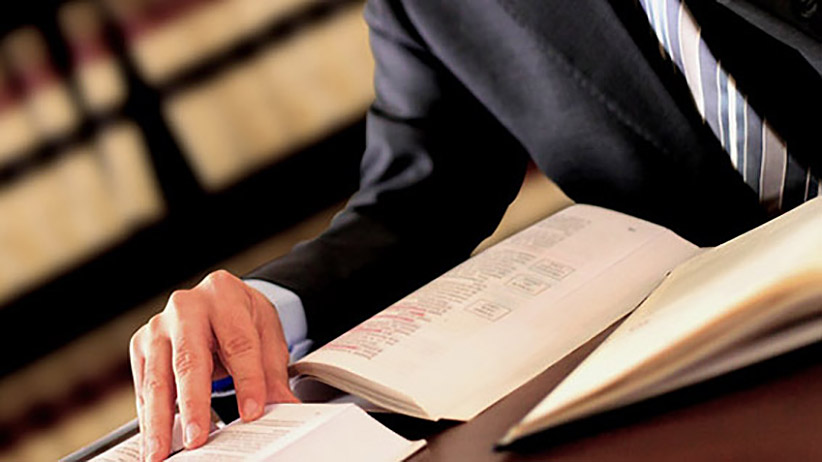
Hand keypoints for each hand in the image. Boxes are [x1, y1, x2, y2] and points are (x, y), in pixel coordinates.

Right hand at [129, 270, 297, 460]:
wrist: (218, 301)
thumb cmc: (242, 318)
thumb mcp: (267, 335)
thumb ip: (274, 373)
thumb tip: (286, 408)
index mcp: (224, 295)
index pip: (238, 343)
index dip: (247, 381)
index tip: (252, 413)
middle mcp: (186, 307)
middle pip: (189, 361)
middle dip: (193, 405)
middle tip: (198, 439)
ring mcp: (158, 326)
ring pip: (157, 377)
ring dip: (159, 420)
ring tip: (163, 452)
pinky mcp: (141, 346)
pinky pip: (144, 386)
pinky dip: (149, 417)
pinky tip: (156, 439)